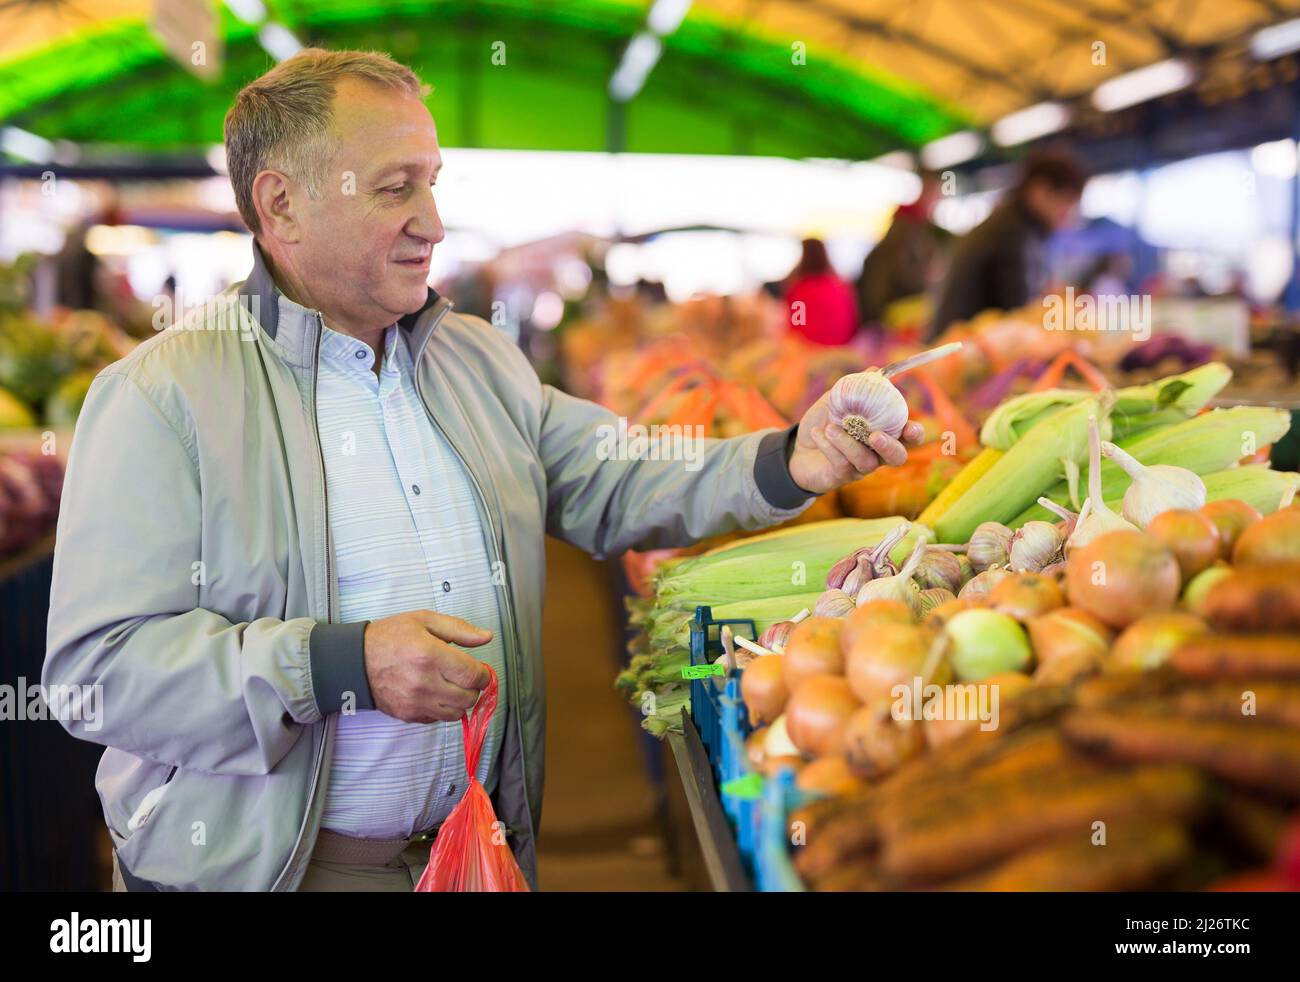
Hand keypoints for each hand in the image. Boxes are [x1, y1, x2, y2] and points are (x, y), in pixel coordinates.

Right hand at [363, 611, 492, 722]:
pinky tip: (435, 693)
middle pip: (469, 697)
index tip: (479, 669)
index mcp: (431, 655)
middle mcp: (425, 683)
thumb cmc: (389, 637)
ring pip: (457, 713)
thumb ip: (459, 629)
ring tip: (451, 686)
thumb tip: (486, 637)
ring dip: (460, 701)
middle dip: (473, 687)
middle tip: (465, 676)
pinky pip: (438, 719)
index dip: (483, 673)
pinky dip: (443, 709)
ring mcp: (416, 702)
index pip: (473, 675)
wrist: (355, 660)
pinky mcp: (408, 715)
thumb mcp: (424, 620)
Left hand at [788, 386, 925, 495]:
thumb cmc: (824, 423)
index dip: (915, 434)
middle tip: (875, 436)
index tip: (911, 427)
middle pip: (897, 458)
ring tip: (830, 427)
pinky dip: (829, 446)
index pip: (908, 438)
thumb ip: (856, 388)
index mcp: (882, 433)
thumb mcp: (836, 402)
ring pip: (865, 462)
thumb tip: (874, 370)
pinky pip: (841, 464)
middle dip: (889, 447)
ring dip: (847, 443)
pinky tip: (818, 432)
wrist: (797, 448)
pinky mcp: (841, 477)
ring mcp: (859, 468)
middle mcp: (876, 454)